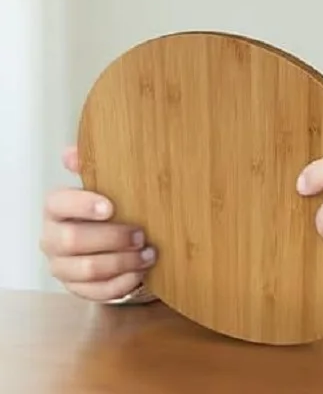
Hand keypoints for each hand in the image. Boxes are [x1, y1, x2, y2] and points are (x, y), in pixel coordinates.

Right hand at [39, 146, 155, 301]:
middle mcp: (52, 238)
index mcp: (56, 208)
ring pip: (87, 269)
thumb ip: (89, 164)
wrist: (106, 238)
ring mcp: (62, 266)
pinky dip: (122, 282)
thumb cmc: (106, 205)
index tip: (111, 207)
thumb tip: (72, 151)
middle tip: (140, 233)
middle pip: (73, 240)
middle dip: (111, 237)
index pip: (59, 203)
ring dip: (122, 262)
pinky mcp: (77, 288)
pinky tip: (141, 272)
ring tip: (149, 253)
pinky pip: (97, 292)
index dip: (83, 205)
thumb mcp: (102, 181)